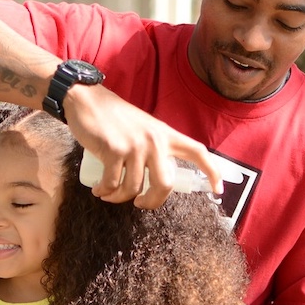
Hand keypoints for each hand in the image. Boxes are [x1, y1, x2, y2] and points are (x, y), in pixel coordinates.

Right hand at [64, 83, 223, 208]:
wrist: (86, 100)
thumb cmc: (111, 117)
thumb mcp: (142, 128)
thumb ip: (153, 148)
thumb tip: (155, 178)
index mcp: (165, 134)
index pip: (197, 151)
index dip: (212, 171)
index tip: (218, 189)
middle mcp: (154, 140)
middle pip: (165, 184)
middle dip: (152, 202)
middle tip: (140, 204)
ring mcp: (134, 145)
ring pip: (134, 188)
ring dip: (118, 197)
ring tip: (108, 194)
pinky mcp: (114, 150)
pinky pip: (113, 184)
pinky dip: (104, 191)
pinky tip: (98, 190)